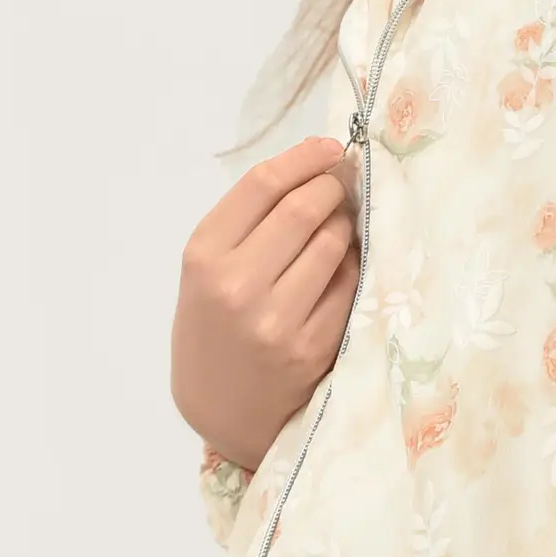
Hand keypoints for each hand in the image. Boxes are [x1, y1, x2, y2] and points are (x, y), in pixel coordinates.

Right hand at [170, 135, 360, 473]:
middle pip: (302, 208)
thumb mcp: (207, 270)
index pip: (262, 185)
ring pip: (332, 243)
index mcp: (203, 258)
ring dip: (344, 224)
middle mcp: (237, 288)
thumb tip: (317, 166)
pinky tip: (342, 265)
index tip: (329, 147)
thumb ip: (249, 221)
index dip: (303, 157)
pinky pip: (349, 283)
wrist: (220, 409)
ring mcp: (278, 321)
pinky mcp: (314, 348)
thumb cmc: (214, 326)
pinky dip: (352, 264)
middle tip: (341, 183)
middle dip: (331, 186)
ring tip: (338, 225)